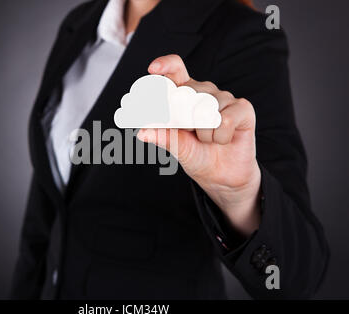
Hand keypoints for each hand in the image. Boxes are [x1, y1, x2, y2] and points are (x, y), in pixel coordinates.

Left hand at [137, 54, 260, 236]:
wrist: (221, 177)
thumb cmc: (196, 155)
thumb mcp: (176, 147)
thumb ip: (162, 136)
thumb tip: (142, 132)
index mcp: (184, 94)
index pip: (175, 70)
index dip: (165, 65)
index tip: (153, 70)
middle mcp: (204, 91)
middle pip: (188, 93)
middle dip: (183, 119)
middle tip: (190, 133)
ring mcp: (225, 98)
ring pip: (206, 110)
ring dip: (203, 133)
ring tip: (208, 139)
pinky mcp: (243, 108)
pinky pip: (224, 120)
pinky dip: (219, 137)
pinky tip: (222, 140)